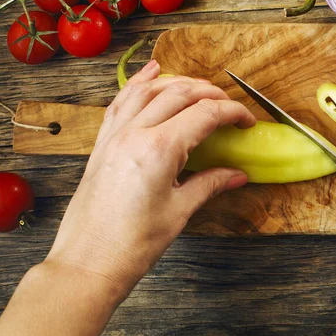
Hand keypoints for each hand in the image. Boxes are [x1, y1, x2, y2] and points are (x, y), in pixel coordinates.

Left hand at [46, 60, 255, 295]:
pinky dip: (138, 83)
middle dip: (210, 93)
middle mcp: (135, 133)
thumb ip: (210, 184)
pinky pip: (121, 102)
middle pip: (179, 93)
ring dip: (177, 82)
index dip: (232, 112)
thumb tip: (237, 175)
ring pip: (149, 90)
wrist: (89, 262)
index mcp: (159, 149)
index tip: (247, 121)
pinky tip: (151, 73)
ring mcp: (115, 135)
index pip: (204, 114)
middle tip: (229, 107)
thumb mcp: (179, 211)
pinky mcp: (102, 143)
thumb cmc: (133, 244)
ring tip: (199, 86)